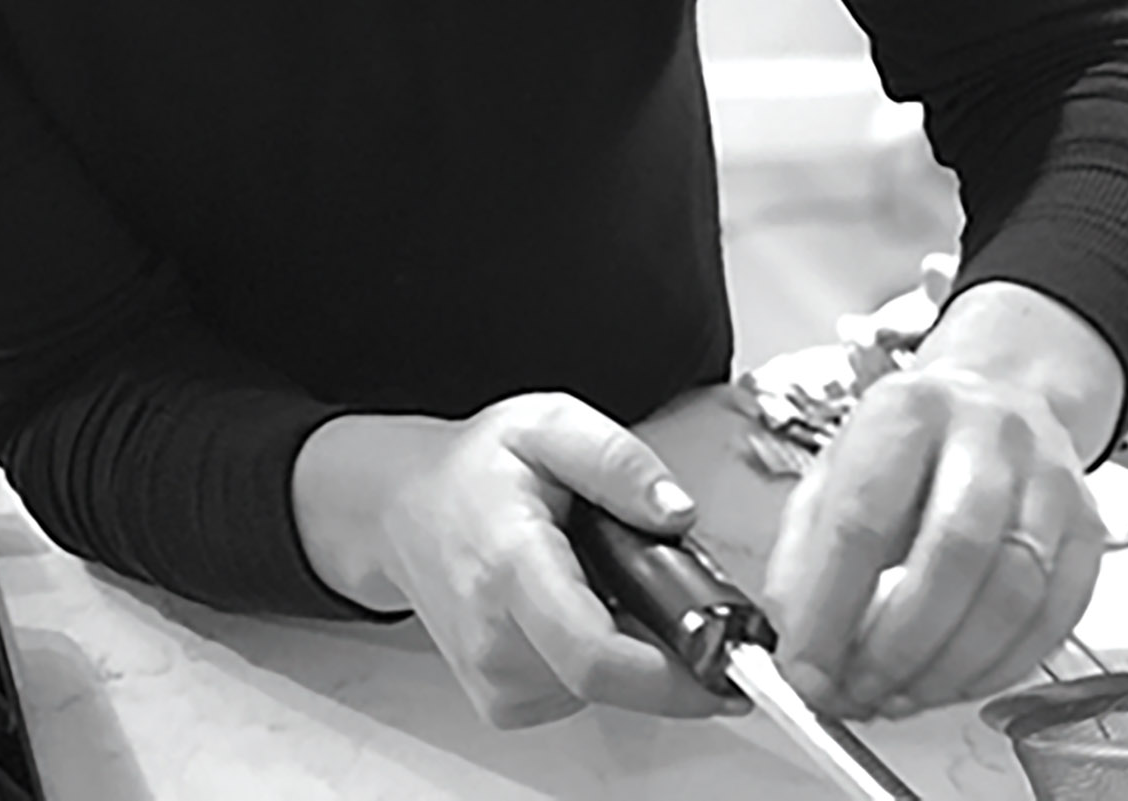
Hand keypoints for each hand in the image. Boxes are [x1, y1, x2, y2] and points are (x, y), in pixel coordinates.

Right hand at [300, 392, 747, 729]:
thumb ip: (618, 461)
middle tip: (659, 577)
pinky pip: (581, 694)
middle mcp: (495, 639)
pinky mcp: (502, 702)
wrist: (402, 508)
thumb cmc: (472, 468)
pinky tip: (578, 603)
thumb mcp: (548, 425)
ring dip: (631, 643)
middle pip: (613, 679)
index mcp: (509, 566)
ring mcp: (494, 680)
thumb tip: (677, 510)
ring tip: (602, 574)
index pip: (594, 656)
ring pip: (605, 689)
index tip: (725, 669)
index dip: (671, 677)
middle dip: (665, 643)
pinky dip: (600, 656)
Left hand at [763, 359, 1104, 719]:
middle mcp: (986, 433)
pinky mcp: (1088, 526)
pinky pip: (1056, 617)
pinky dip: (1001, 669)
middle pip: (953, 551)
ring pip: (1014, 592)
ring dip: (950, 668)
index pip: (863, 516)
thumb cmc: (908, 448)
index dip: (830, 606)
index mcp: (905, 409)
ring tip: (901, 696)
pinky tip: (957, 682)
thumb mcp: (836, 471)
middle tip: (860, 692)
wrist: (998, 400)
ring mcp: (1048, 478)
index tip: (807, 668)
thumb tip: (799, 645)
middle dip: (900, 644)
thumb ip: (806, 554)